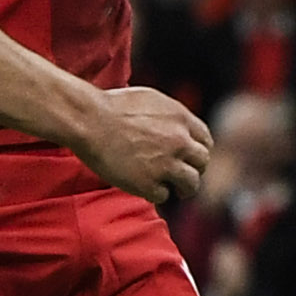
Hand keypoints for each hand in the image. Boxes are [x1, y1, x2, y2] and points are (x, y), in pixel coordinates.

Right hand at [71, 85, 211, 203]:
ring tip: (172, 189)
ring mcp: (166, 164)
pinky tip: (144, 188)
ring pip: (190, 184)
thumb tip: (175, 126)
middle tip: (181, 175)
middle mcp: (180, 142)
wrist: (89, 120)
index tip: (188, 157)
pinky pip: (163, 196)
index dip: (196, 150)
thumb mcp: (151, 99)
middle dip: (193, 169)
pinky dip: (155, 194)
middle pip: (202, 163)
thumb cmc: (111, 105)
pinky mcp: (148, 183)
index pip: (205, 141)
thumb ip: (170, 116)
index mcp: (181, 119)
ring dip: (182, 188)